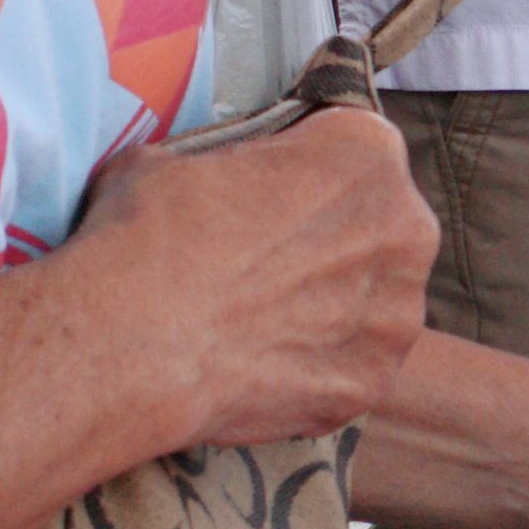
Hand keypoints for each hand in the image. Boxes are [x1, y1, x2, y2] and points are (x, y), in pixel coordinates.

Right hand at [64, 107, 436, 449]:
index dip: (310, 166)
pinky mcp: (372, 382)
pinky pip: (351, 366)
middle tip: (268, 262)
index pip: (352, 146)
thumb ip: (226, 163)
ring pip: (374, 301)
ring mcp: (396, 313)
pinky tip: (262, 367)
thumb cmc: (144, 237)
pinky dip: (316, 369)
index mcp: (364, 152)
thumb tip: (211, 175)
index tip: (279, 189)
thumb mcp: (173, 158)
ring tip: (260, 321)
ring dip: (333, 307)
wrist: (125, 345)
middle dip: (332, 238)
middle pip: (377, 225)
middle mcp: (404, 227)